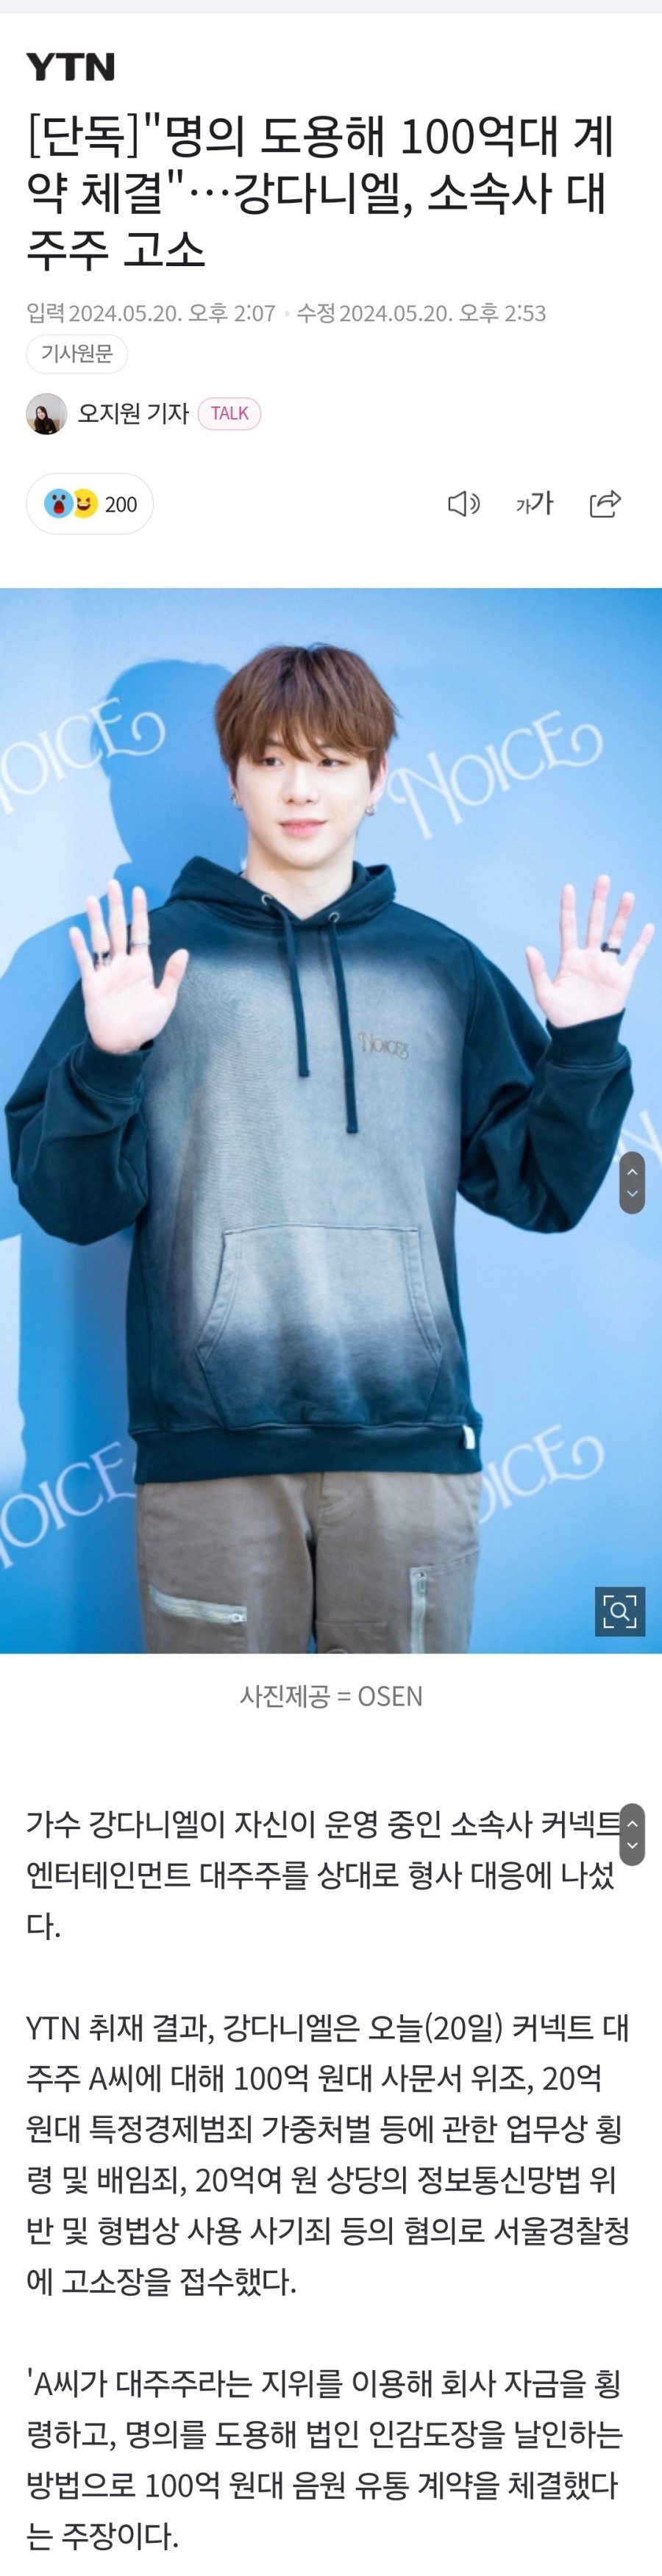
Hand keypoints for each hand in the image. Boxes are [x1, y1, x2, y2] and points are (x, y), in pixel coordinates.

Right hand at [69, 880, 187, 1054]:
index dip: (139, 913)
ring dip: (95, 920)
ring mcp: (106, 972)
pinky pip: (85, 961)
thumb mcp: (165, 1000)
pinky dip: (80, 947)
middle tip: (113, 884)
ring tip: (92, 899)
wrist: (123, 1045)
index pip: (140, 933)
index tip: (138, 892)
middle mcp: (122, 964)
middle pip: (118, 929)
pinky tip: (75, 931)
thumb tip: (184, 951)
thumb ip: (172, 975)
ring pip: (100, 940)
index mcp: (140, 966)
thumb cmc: (145, 1024)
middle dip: (116, 907)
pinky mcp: (92, 984)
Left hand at [526, 877, 654, 1027]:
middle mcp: (589, 957)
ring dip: (622, 916)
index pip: (568, 927)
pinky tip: (647, 927)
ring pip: (616, 935)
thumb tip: (529, 948)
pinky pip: (634, 956)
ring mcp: (607, 966)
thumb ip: (537, 972)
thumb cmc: (562, 1017)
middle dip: (599, 902)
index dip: (568, 908)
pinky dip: (641, 943)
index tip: (568, 888)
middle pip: (595, 924)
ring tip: (628, 896)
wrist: (584, 1037)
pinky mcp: (622, 977)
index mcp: (570, 959)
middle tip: (603, 879)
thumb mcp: (545, 995)